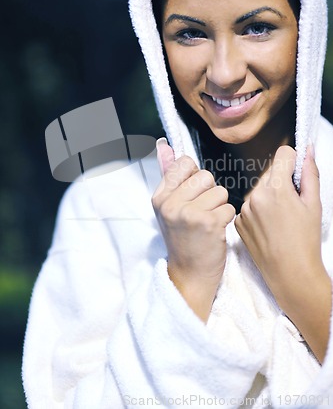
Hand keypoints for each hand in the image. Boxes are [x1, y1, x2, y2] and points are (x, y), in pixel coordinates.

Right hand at [152, 138, 234, 320]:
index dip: (194, 177)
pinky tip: (215, 232)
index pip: (184, 163)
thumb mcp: (169, 208)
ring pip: (220, 191)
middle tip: (200, 213)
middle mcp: (170, 203)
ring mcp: (188, 213)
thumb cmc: (183, 239)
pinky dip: (226, 219)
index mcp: (159, 197)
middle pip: (205, 175)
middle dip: (209, 193)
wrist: (189, 276)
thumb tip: (164, 145)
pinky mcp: (208, 223)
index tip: (192, 195)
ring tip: (208, 223)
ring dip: (219, 207)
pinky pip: (229, 207)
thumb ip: (169, 176)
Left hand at [235, 145, 330, 361]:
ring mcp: (244, 209)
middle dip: (281, 183)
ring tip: (280, 219)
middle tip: (291, 205)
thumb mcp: (314, 204)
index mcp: (277, 188)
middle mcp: (255, 195)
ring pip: (259, 190)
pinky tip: (268, 227)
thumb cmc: (306, 241)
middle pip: (270, 174)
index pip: (282, 154)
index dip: (292, 162)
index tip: (297, 173)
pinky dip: (258, 212)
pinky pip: (249, 206)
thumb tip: (307, 150)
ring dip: (268, 197)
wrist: (290, 273)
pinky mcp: (238, 221)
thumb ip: (310, 173)